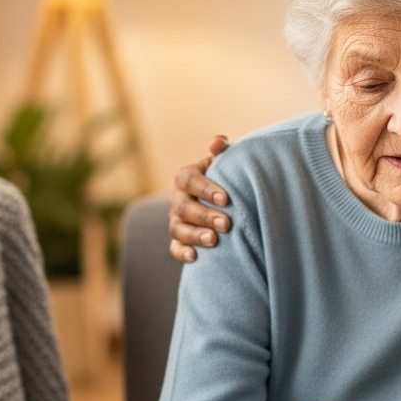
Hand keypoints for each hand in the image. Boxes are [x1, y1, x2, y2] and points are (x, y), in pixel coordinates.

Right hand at [168, 136, 233, 262]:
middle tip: (226, 224)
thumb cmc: (226, 177)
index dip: (205, 189)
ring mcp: (176, 220)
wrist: (223, 201)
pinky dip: (182, 253)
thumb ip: (223, 150)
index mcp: (185, 177)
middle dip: (204, 216)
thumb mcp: (225, 162)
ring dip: (194, 235)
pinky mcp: (178, 239)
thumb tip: (217, 143)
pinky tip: (195, 257)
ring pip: (177, 229)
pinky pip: (174, 248)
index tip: (225, 198)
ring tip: (214, 241)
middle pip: (183, 207)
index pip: (188, 179)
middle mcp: (177, 198)